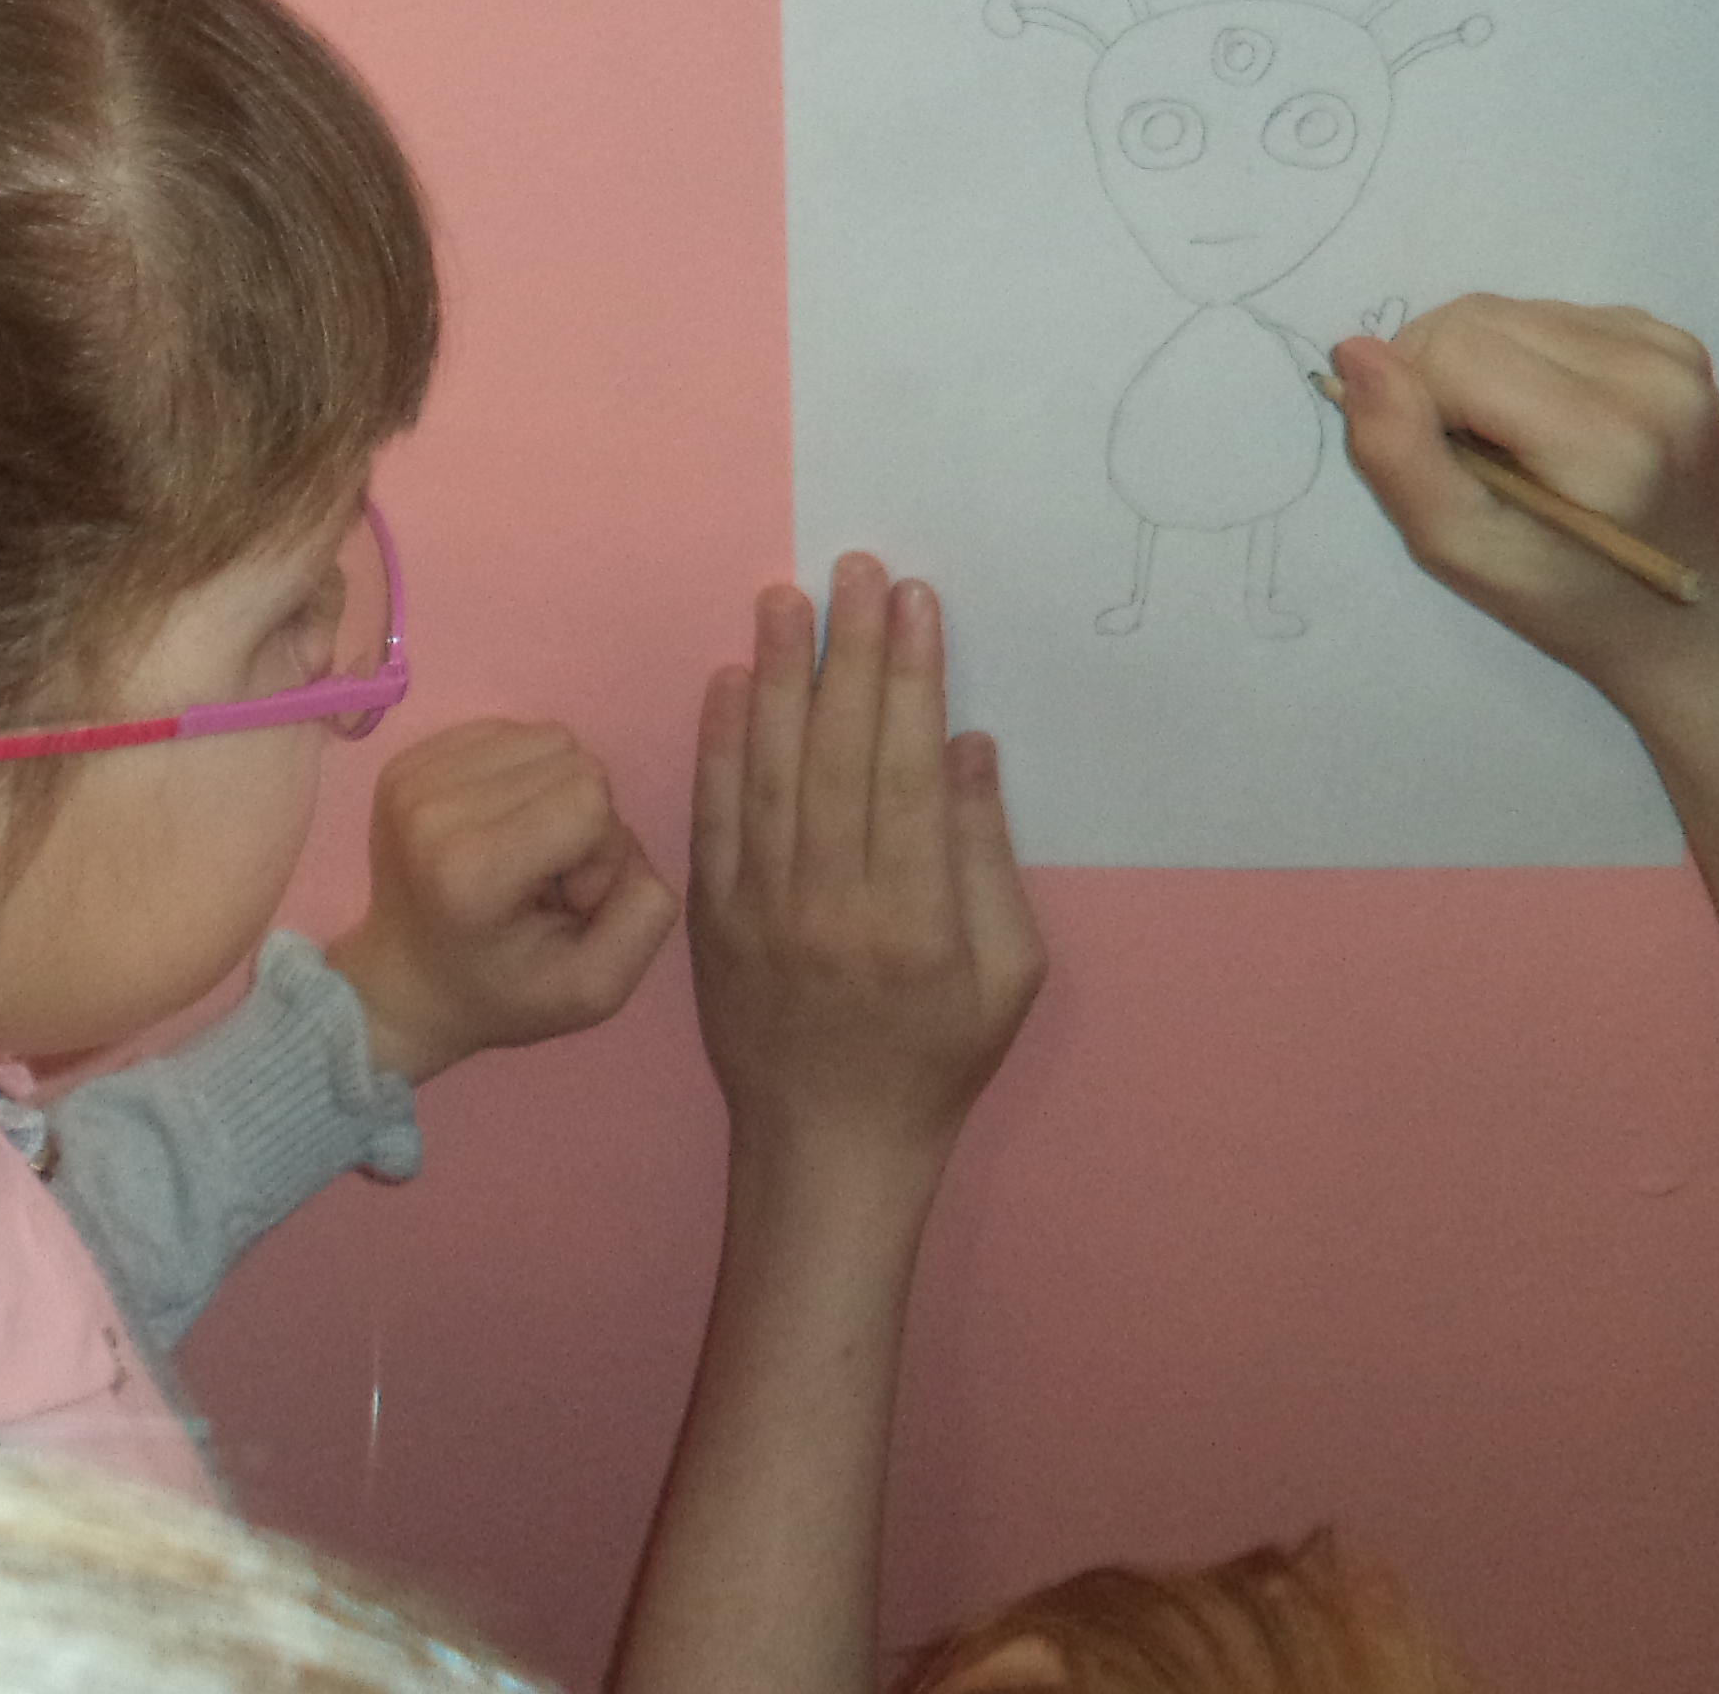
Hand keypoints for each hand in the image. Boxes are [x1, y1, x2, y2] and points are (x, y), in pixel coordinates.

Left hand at [331, 717, 682, 1084]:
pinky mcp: (405, 761)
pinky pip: (505, 732)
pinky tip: (495, 826)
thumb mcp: (597, 988)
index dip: (602, 852)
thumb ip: (645, 913)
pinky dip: (518, 776)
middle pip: (572, 759)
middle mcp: (433, 810)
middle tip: (544, 879)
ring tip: (519, 851)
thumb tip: (624, 837)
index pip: (590, 798)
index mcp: (474, 870)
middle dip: (580, 819)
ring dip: (551, 792)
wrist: (406, 984)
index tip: (566, 899)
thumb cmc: (505, 992)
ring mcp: (412, 779)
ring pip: (544, 737)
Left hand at [688, 557, 1045, 1178]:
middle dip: (849, 652)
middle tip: (855, 569)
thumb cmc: (937, 1061)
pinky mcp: (711, 920)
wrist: (829, 1148)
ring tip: (786, 597)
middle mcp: (832, 906)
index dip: (911, 678)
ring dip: (777, 676)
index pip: (908, 769)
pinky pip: (713, 816)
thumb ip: (988, 859)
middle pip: (837, 752)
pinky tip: (730, 680)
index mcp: (915, 920)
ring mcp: (761, 911)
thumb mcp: (1008, 976)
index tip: (916, 603)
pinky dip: (718, 745)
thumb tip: (969, 747)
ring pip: (769, 770)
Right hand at [1327, 303, 1718, 707]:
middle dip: (1442, 379)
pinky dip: (1527, 361)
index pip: (1451, 353)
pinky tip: (1553, 421)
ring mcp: (1671, 350)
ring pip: (1509, 309)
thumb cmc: (1575, 606)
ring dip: (1483, 368)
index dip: (1415, 401)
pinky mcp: (1674, 341)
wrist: (1699, 621)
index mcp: (1605, 437)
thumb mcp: (1465, 556)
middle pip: (1476, 318)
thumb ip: (1400, 457)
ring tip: (1516, 445)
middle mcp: (1650, 374)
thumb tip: (1355, 353)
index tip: (1438, 466)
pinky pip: (1553, 315)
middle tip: (1470, 460)